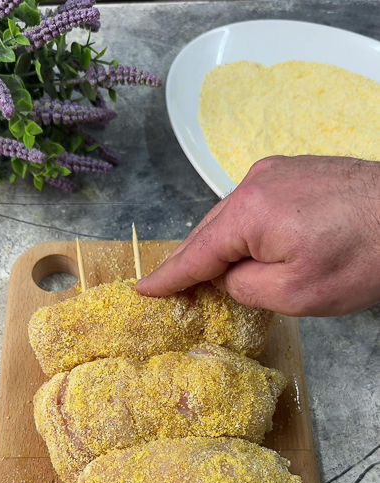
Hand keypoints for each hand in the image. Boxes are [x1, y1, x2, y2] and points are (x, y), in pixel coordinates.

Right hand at [137, 156, 379, 315]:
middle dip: (195, 262)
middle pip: (211, 230)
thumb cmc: (364, 258)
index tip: (143, 290)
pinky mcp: (299, 171)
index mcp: (250, 212)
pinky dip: (247, 230)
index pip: (196, 252)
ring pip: (234, 217)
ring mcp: (279, 171)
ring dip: (224, 246)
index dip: (169, 276)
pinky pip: (257, 205)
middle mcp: (256, 181)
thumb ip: (244, 287)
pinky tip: (253, 248)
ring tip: (218, 275)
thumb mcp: (294, 294)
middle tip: (177, 290)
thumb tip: (227, 276)